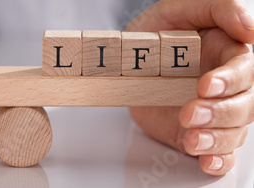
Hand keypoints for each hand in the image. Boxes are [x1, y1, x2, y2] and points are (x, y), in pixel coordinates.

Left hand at [127, 0, 253, 175]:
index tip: (205, 85)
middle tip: (189, 113)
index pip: (246, 70)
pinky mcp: (198, 132)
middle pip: (247, 105)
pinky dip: (217, 160)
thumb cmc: (155, 32)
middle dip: (221, 113)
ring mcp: (214, 111)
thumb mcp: (180, 10)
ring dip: (217, 139)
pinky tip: (207, 160)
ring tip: (191, 138)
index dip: (230, 80)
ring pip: (235, 132)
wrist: (126, 62)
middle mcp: (227, 86)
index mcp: (229, 54)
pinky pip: (219, 152)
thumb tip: (252, 28)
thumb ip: (220, 9)